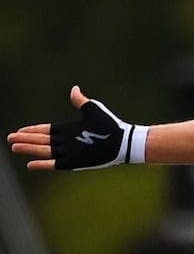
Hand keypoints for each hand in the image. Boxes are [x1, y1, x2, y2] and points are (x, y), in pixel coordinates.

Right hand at [6, 86, 147, 170]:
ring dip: (30, 149)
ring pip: (45, 151)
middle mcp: (68, 142)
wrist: (123, 141)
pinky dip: (44, 164)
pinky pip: (56, 163)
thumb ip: (81, 101)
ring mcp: (71, 152)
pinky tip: (31, 164)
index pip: (47, 130)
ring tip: (15, 148)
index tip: (19, 131)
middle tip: (10, 140)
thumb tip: (74, 89)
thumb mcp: (93, 110)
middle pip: (42, 141)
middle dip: (26, 140)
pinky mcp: (76, 162)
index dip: (32, 131)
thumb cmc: (110, 125)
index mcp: (70, 130)